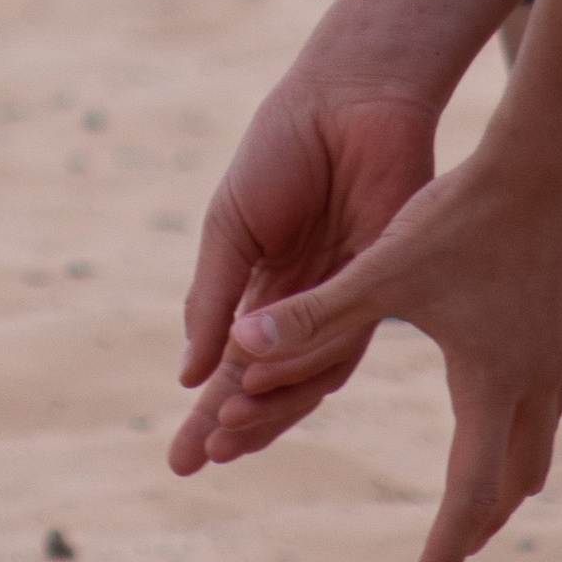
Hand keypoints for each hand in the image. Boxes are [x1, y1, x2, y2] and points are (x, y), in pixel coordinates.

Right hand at [172, 71, 439, 475]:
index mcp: (265, 289)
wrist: (348, 101)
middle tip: (195, 459)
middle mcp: (306, 308)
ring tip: (223, 429)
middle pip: (268, 385)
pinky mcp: (382, 293)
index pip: (233, 365)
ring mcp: (344, 304)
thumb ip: (212, 297)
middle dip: (231, 424)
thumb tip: (190, 374)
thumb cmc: (283, 150)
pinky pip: (341, 342)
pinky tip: (261, 379)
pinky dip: (300, 365)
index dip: (205, 411)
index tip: (179, 460)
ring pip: (306, 378)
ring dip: (264, 407)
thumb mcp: (230, 225)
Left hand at [204, 144, 561, 561]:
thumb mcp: (381, 267)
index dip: (439, 555)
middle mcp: (535, 387)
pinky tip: (502, 410)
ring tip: (471, 504)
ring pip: (534, 448)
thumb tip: (229, 353)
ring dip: (499, 482)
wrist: (549, 160)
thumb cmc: (462, 212)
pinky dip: (519, 428)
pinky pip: (544, 402)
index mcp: (488, 388)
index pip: (465, 499)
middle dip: (472, 528)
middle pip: (508, 488)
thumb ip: (311, 315)